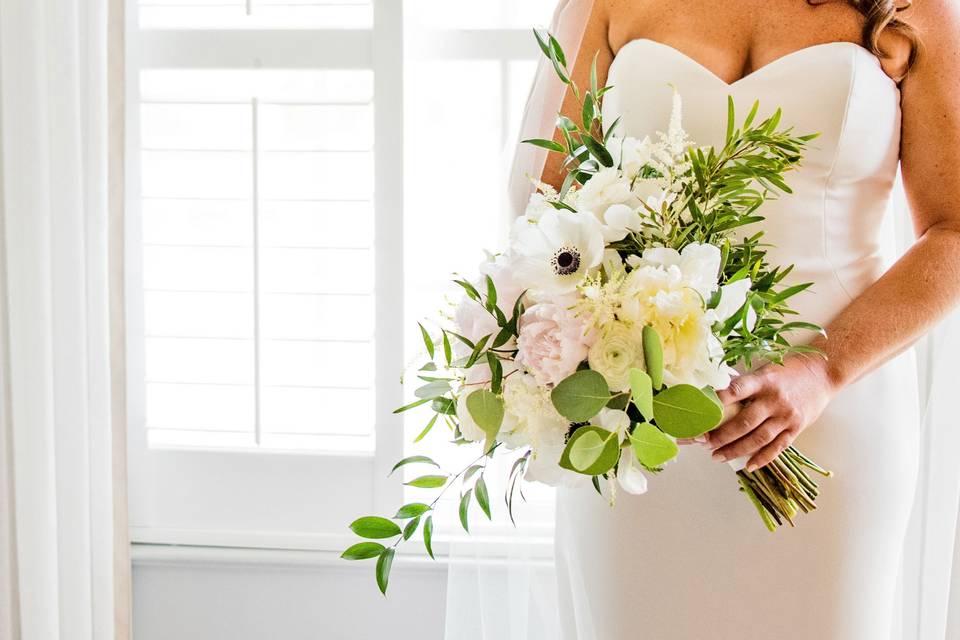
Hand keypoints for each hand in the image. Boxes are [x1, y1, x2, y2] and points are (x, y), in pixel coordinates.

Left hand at [702, 355, 836, 471]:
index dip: (718, 401)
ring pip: (758, 438)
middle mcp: (775, 399)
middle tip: (703, 443)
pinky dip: (762, 458)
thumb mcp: (764, 371)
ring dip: (736, 450)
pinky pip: (777, 447)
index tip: (700, 412)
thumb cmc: (787, 371)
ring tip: (717, 456)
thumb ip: (744, 385)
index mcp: (763, 381)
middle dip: (722, 435)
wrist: (822, 374)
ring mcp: (786, 416)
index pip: (737, 390)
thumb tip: (713, 395)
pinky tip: (747, 465)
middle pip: (745, 422)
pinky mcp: (796, 428)